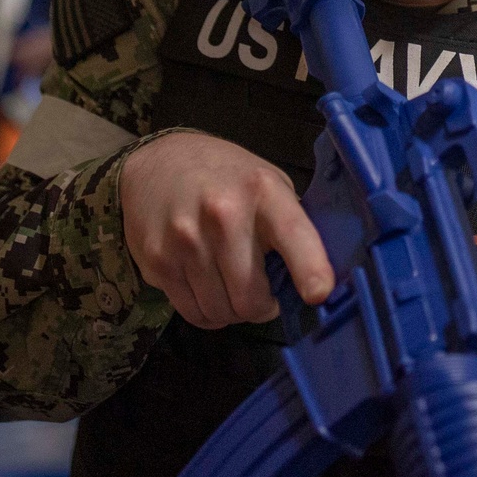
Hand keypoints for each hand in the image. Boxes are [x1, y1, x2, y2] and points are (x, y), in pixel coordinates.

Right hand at [120, 132, 333, 328]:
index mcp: (262, 191)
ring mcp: (186, 239)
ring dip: (232, 310)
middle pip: (250, 298)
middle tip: (262, 291)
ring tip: (231, 285)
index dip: (309, 268)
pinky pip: (192, 313)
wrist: (158, 163)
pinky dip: (206, 311)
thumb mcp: (267, 183)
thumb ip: (290, 226)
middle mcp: (223, 214)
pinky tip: (207, 288)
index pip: (292, 233)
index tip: (318, 293)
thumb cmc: (227, 178)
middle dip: (262, 306)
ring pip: (221, 312)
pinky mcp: (157, 260)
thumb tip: (315, 283)